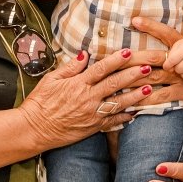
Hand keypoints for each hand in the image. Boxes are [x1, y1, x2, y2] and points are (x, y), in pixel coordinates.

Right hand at [18, 49, 152, 149]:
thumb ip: (70, 67)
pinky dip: (124, 117)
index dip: (116, 60)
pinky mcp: (92, 127)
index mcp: (78, 84)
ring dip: (134, 96)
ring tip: (149, 89)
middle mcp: (87, 98)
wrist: (34, 129)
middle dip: (132, 75)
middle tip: (148, 67)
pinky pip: (112, 121)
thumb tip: (84, 54)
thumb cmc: (40, 103)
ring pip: (118, 103)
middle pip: (114, 84)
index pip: (101, 69)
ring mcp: (91, 113)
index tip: (129, 52)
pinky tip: (136, 112)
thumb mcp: (51, 79)